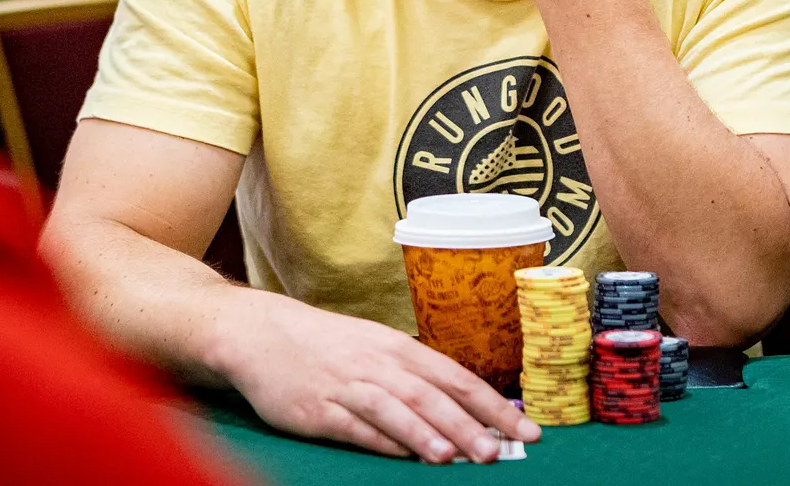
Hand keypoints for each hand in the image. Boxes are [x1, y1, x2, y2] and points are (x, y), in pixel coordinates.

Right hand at [219, 293, 539, 462]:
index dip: (492, 404)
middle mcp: (379, 364)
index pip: (457, 377)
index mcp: (399, 349)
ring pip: (396, 409)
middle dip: (468, 425)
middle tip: (499, 452)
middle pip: (432, 395)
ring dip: (427, 433)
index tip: (526, 428)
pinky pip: (355, 427)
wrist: (263, 333)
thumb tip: (465, 410)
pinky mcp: (317, 410)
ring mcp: (347, 386)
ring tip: (455, 456)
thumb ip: (417, 378)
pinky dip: (381, 441)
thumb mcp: (377, 349)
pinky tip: (403, 456)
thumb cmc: (329, 345)